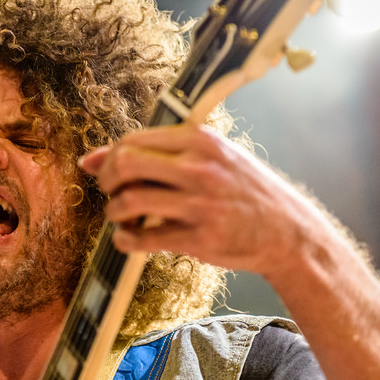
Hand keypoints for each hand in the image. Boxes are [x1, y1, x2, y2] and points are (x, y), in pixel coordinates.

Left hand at [79, 123, 319, 278]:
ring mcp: (200, 203)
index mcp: (201, 141)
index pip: (133, 139)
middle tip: (111, 193)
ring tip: (121, 218)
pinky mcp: (199, 237)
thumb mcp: (211, 159)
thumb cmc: (243, 192)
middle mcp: (199, 168)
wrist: (288, 231)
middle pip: (125, 163)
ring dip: (114, 212)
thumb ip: (157, 155)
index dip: (110, 157)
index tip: (108, 172)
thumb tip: (90, 160)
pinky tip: (128, 239)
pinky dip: (124, 240)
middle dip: (107, 180)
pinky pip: (143, 238)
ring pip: (129, 201)